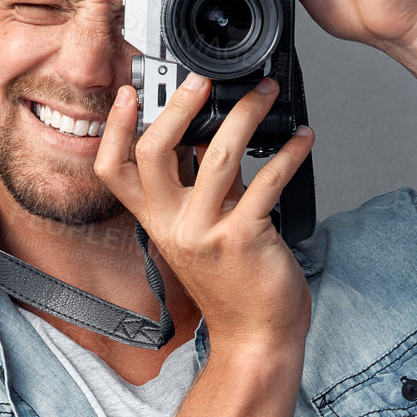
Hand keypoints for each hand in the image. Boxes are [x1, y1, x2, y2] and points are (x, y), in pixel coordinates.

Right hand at [93, 72, 314, 351]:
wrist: (257, 337)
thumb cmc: (235, 287)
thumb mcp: (204, 233)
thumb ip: (203, 189)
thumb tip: (208, 137)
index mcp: (158, 222)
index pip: (114, 171)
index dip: (114, 129)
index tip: (128, 93)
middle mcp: (174, 226)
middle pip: (155, 152)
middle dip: (179, 105)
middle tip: (203, 79)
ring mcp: (205, 233)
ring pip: (216, 155)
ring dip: (246, 114)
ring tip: (266, 93)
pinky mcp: (243, 238)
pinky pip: (266, 181)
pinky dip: (288, 153)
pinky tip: (302, 139)